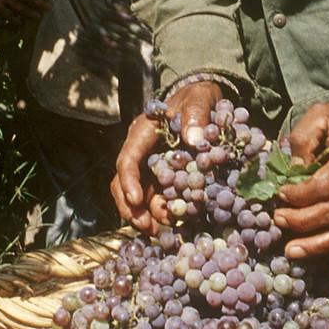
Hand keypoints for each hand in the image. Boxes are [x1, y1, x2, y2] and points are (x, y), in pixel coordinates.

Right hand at [110, 77, 222, 232]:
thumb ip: (196, 114)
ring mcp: (151, 166)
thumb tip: (195, 139)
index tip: (136, 200)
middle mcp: (142, 152)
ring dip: (146, 215)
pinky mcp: (163, 176)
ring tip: (160, 231)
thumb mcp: (199, 98)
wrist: (203, 100)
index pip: (128, 158)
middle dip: (132, 207)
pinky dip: (161, 212)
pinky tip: (173, 224)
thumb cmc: (197, 97)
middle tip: (147, 226)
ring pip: (138, 195)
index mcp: (143, 131)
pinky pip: (157, 197)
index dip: (129, 180)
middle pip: (125, 182)